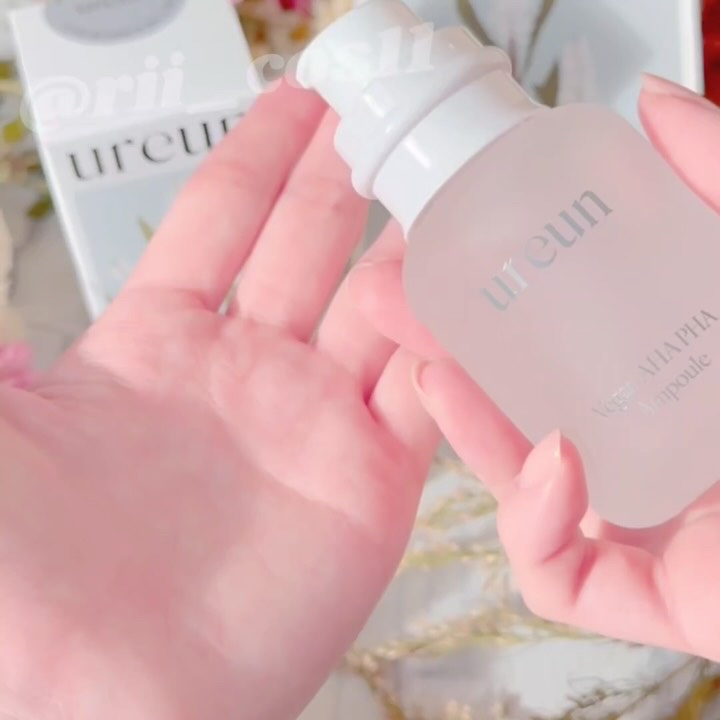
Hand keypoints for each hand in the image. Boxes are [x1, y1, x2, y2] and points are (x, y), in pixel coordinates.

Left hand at [0, 83, 438, 719]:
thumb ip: (5, 371)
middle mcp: (248, 373)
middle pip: (309, 246)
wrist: (106, 705)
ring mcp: (317, 425)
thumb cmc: (28, 579)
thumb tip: (10, 332)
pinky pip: (427, 396)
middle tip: (384, 117)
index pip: (222, 219)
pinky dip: (449, 347)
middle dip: (343, 177)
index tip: (301, 99)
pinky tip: (466, 295)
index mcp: (159, 346)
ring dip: (408, 252)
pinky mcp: (373, 484)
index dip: (261, 153)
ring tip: (442, 188)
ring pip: (380, 313)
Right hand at [351, 77, 719, 660]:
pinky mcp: (649, 598)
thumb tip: (648, 109)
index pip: (553, 340)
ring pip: (518, 488)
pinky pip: (557, 576)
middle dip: (444, 354)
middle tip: (389, 302)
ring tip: (430, 370)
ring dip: (465, 430)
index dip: (484, 298)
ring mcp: (644, 527)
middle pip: (519, 408)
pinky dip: (534, 521)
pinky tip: (552, 460)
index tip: (435, 253)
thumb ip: (718, 180)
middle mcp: (650, 445)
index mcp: (668, 372)